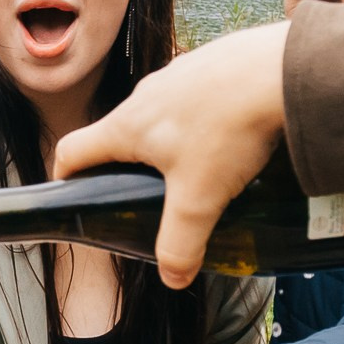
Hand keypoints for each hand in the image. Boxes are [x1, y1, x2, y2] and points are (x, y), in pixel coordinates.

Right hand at [53, 20, 289, 287]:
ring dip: (168, 141)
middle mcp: (145, 96)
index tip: (73, 196)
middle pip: (118, 134)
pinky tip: (232, 137)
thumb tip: (173, 279)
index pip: (72, 150)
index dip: (64, 177)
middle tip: (147, 196)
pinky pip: (195, 97)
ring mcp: (178, 75)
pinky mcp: (211, 64)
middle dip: (124, 166)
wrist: (279, 71)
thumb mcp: (199, 199)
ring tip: (199, 169)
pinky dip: (202, 119)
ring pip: (159, 114)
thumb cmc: (228, 129)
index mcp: (127, 127)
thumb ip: (180, 244)